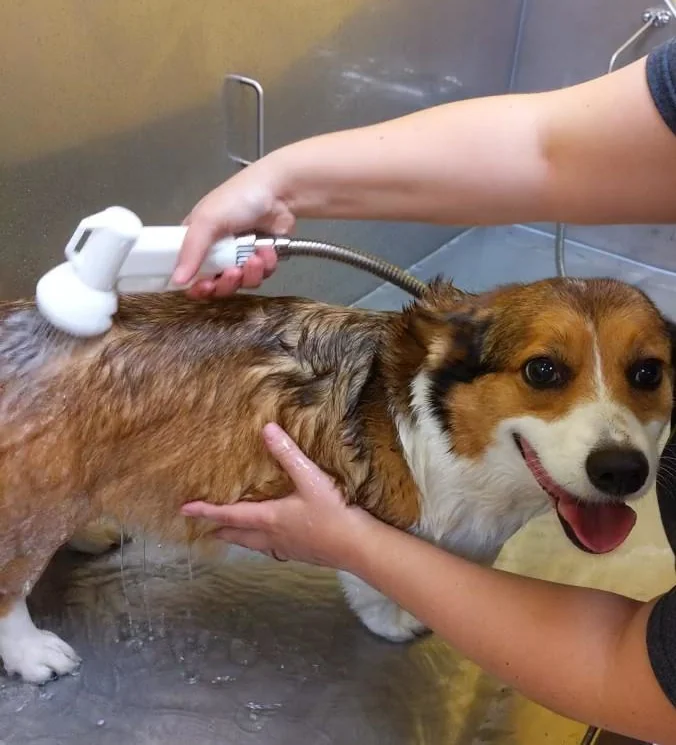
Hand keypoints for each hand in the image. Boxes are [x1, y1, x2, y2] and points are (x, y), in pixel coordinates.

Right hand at [173, 160, 293, 297]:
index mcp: (197, 240)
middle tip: (234, 272)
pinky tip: (268, 250)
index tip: (205, 286)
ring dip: (249, 274)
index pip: (190, 273)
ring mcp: (240, 257)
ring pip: (241, 284)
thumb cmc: (238, 200)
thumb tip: (176, 281)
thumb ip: (191, 251)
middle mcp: (217, 252)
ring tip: (256, 257)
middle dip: (227, 282)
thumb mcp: (208, 220)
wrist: (280, 193)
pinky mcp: (262, 260)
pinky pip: (261, 277)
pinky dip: (266, 266)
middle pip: (217, 285)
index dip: (196, 285)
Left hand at [180, 423, 374, 567]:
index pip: (230, 515)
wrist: (359, 547)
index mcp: (269, 517)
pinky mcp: (302, 554)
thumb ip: (288, 454)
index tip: (185, 510)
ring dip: (240, 539)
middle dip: (221, 531)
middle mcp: (272, 535)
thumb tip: (266, 429)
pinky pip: (273, 550)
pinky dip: (262, 544)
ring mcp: (287, 547)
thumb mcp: (310, 479)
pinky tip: (272, 543)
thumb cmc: (333, 513)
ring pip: (255, 545)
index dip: (206, 511)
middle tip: (206, 530)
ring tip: (232, 536)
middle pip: (239, 535)